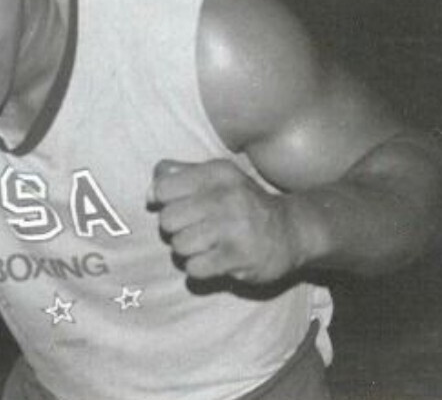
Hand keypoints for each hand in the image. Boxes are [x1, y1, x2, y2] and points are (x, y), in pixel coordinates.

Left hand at [148, 159, 301, 283]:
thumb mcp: (215, 178)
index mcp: (217, 173)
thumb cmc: (242, 202)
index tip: (179, 206)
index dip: (165, 201)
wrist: (292, 230)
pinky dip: (199, 268)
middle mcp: (226, 197)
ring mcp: (234, 228)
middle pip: (168, 220)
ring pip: (179, 246)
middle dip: (175, 229)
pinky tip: (214, 259)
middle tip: (193, 229)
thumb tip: (149, 194)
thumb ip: (178, 177)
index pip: (164, 188)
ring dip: (187, 250)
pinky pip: (195, 268)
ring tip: (205, 244)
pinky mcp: (239, 258)